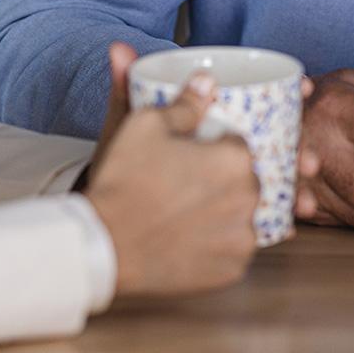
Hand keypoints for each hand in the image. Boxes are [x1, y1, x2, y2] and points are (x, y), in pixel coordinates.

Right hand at [84, 65, 260, 296]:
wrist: (104, 244)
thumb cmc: (124, 180)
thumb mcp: (147, 125)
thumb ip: (185, 103)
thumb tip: (206, 82)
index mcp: (235, 159)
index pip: (239, 146)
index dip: (215, 148)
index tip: (194, 155)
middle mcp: (250, 199)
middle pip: (246, 181)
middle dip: (223, 180)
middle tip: (186, 183)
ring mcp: (243, 239)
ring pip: (242, 217)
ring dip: (223, 212)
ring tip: (186, 211)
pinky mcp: (232, 271)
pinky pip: (233, 250)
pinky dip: (217, 244)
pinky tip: (189, 237)